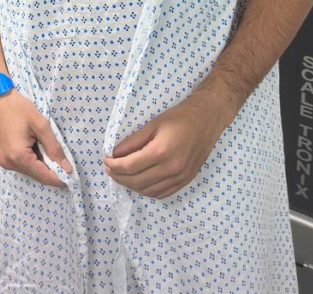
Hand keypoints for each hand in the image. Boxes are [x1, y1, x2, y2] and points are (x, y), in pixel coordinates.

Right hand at [0, 89, 70, 186]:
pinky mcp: (4, 157)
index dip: (60, 178)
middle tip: (64, 159)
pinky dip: (33, 160)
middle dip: (52, 170)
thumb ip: (54, 148)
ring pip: (30, 170)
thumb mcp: (40, 125)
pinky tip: (37, 147)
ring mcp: (5, 161)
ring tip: (48, 148)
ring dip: (42, 164)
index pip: (44, 176)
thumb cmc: (18, 108)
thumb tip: (67, 167)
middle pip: (37, 175)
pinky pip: (23, 165)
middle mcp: (10, 163)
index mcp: (19, 156)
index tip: (73, 177)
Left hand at [104, 95, 227, 198]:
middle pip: (137, 181)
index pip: (130, 166)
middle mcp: (171, 168)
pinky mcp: (186, 181)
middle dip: (119, 177)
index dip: (114, 166)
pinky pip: (162, 193)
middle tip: (109, 168)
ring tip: (121, 175)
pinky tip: (139, 182)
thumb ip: (132, 141)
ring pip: (148, 191)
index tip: (105, 160)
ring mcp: (180, 177)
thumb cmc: (178, 119)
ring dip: (131, 186)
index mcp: (161, 152)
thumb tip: (115, 153)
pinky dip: (147, 191)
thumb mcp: (152, 125)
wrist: (206, 121)